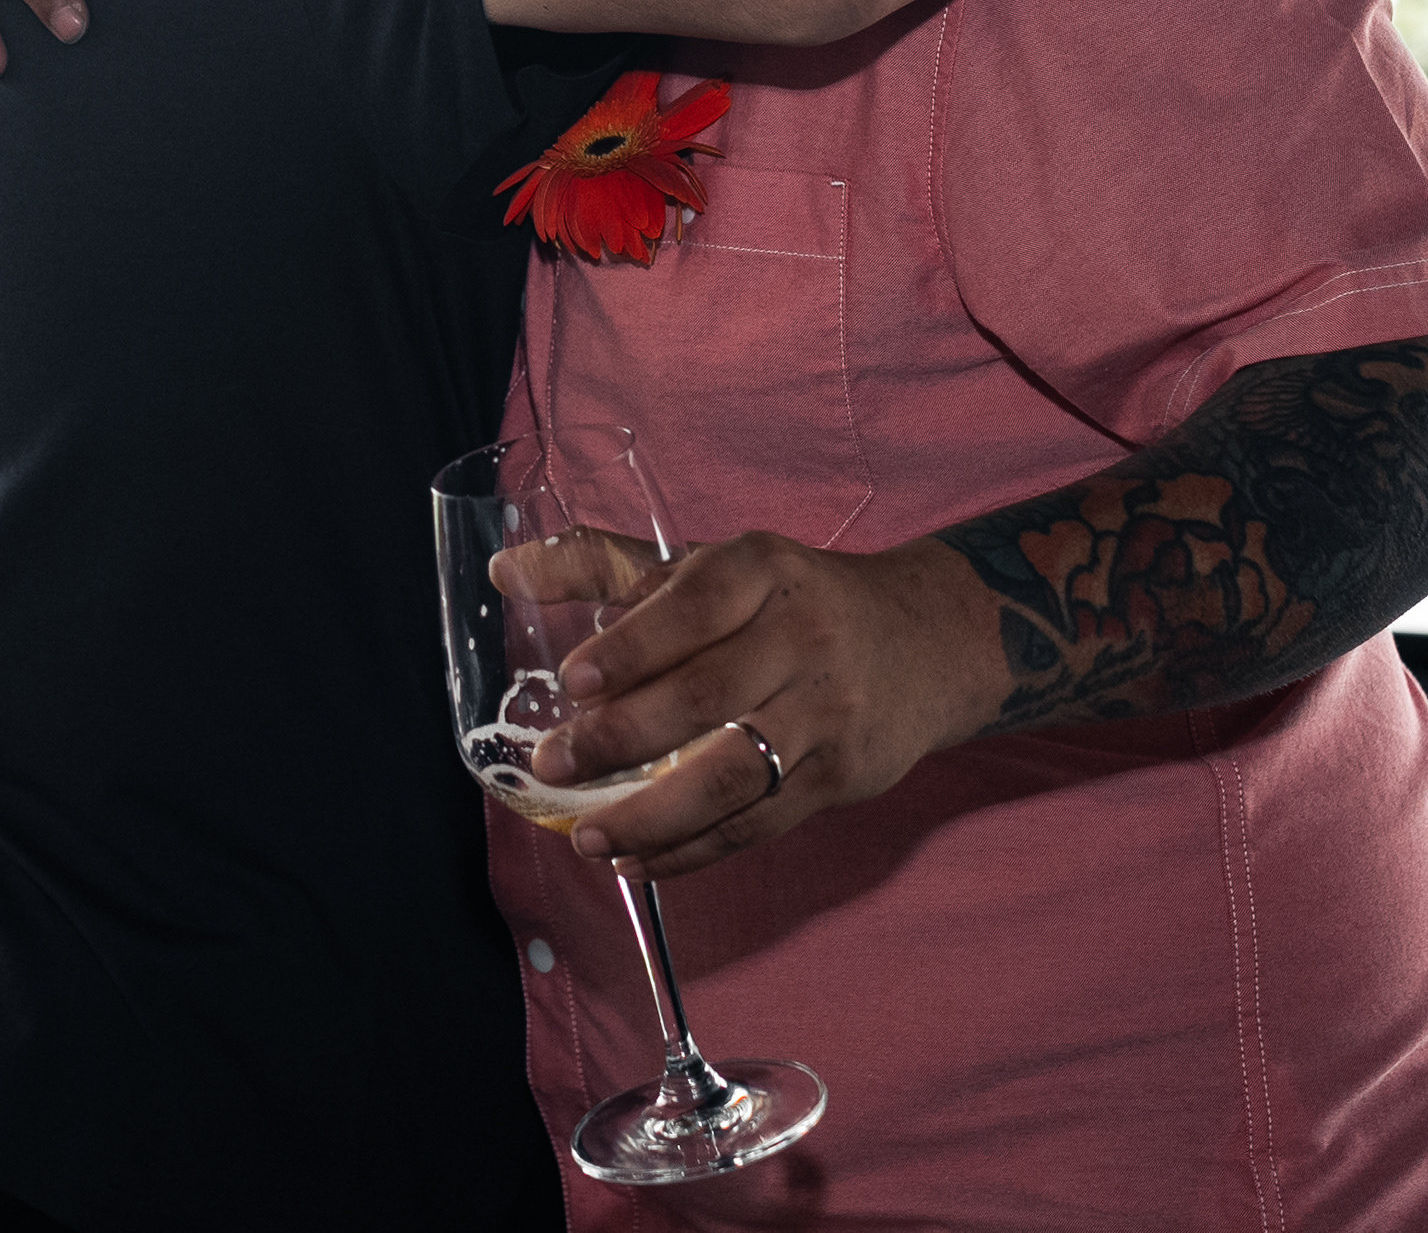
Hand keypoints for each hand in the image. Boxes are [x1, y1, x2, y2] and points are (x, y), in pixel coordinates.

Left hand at [524, 533, 1001, 879]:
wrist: (924, 643)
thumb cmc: (786, 600)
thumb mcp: (710, 566)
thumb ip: (603, 566)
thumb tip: (504, 573)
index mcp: (763, 572)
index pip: (695, 607)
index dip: (634, 648)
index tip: (573, 683)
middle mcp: (803, 637)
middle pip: (708, 697)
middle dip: (622, 739)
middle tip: (551, 767)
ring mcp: (827, 712)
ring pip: (734, 774)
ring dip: (654, 816)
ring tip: (587, 839)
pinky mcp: (840, 776)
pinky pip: (758, 822)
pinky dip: (694, 849)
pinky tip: (638, 861)